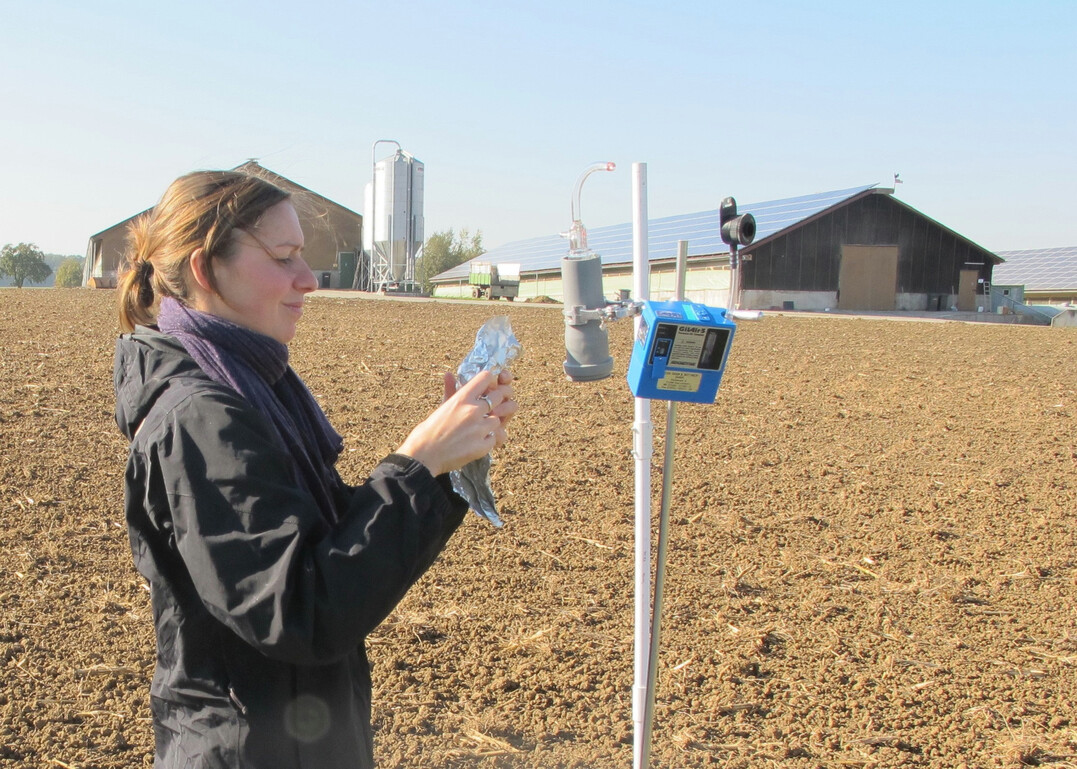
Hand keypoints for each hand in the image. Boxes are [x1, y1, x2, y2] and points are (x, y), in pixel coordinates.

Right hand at [396, 370, 517, 476]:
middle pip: (498, 396)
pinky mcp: (483, 445)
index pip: (486, 377)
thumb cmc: (427, 431)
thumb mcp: (441, 407)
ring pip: (498, 420)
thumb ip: (450, 391)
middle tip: (489, 409)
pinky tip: (475, 443)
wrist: (424, 456)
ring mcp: (480, 428)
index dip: (489, 381)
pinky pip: (494, 438)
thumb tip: (449, 374)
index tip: (487, 386)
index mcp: (462, 398)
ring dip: (490, 425)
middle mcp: (473, 410)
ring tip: (477, 431)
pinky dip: (487, 441)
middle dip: (496, 401)